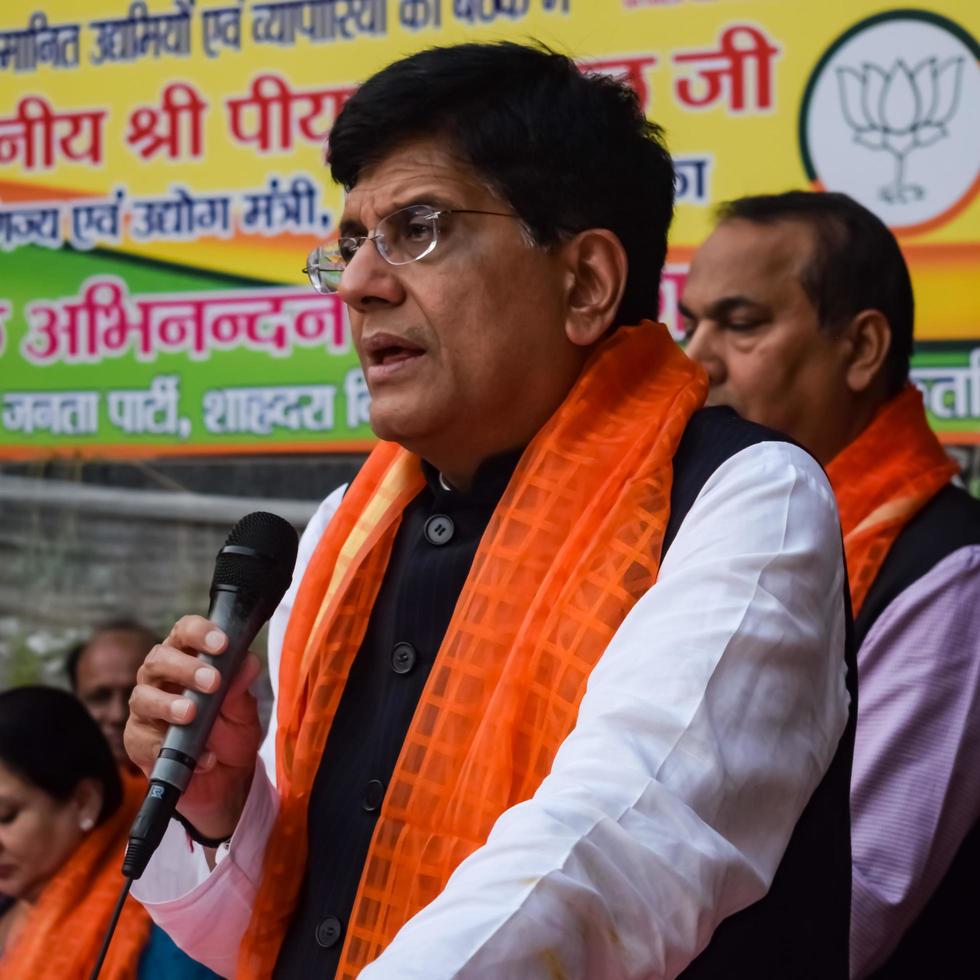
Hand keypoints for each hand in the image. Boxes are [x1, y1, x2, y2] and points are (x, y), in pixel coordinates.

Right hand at [125, 615, 262, 840]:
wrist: (226, 781)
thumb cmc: (231, 734)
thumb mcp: (243, 710)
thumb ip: (240, 686)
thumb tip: (248, 661)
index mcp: (188, 661)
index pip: (184, 633)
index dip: (198, 632)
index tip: (221, 644)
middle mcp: (161, 680)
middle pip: (157, 659)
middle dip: (184, 668)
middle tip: (211, 681)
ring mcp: (146, 711)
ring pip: (142, 696)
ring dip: (168, 704)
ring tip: (191, 714)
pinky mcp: (138, 742)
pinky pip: (144, 740)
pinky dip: (170, 747)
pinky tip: (200, 757)